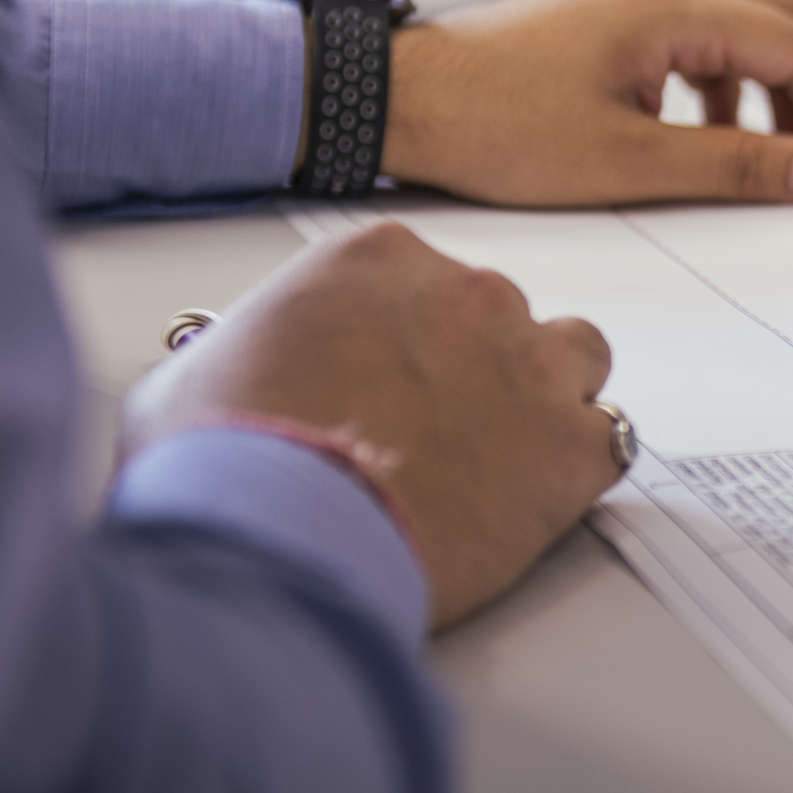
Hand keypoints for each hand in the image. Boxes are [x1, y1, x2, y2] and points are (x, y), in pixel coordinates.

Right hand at [121, 222, 617, 627]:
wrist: (278, 531)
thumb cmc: (227, 459)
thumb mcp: (184, 382)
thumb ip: (223, 356)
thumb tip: (209, 372)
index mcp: (377, 261)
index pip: (420, 282)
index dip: (406, 340)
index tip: (389, 381)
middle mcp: (465, 294)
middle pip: (495, 316)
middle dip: (471, 368)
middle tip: (432, 433)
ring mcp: (528, 363)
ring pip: (573, 358)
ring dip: (545, 397)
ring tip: (499, 458)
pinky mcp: (570, 444)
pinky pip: (608, 437)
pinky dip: (578, 466)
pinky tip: (536, 499)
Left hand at [376, 0, 792, 207]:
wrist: (398, 99)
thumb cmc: (492, 124)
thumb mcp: (628, 162)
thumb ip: (735, 166)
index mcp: (671, 8)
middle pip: (790, 17)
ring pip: (750, 23)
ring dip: (785, 85)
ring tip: (790, 155)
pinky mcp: (613, 17)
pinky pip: (705, 35)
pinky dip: (736, 82)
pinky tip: (720, 133)